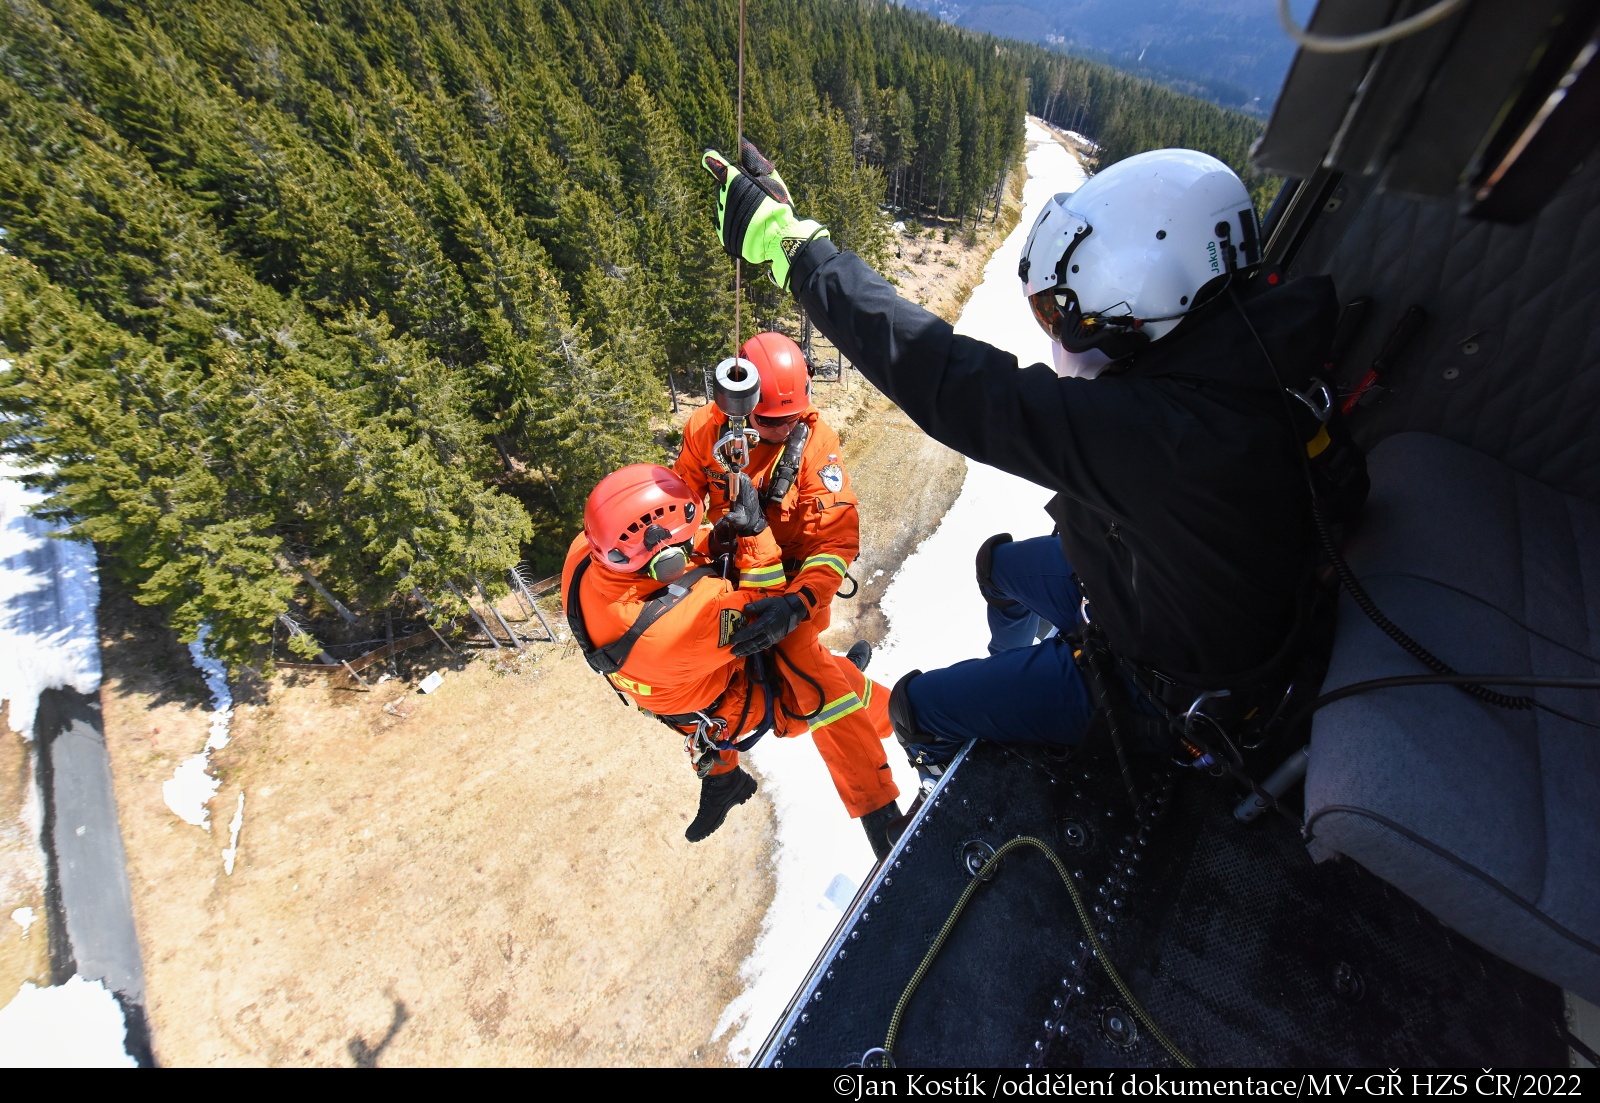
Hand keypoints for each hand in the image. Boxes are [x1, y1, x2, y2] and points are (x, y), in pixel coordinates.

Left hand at [701, 140, 828, 290]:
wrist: (779, 237)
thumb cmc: (778, 205)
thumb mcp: (772, 178)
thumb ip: (755, 161)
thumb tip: (744, 143)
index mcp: (736, 181)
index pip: (719, 167)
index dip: (713, 161)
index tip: (707, 156)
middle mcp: (725, 197)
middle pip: (722, 188)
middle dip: (732, 188)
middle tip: (751, 195)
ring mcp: (722, 216)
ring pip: (722, 205)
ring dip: (732, 205)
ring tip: (752, 212)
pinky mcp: (723, 233)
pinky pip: (722, 222)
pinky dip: (731, 220)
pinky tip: (745, 223)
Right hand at [714, 472, 767, 538]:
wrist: (752, 524)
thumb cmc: (744, 521)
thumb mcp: (737, 521)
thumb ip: (732, 518)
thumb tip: (726, 516)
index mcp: (747, 494)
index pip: (743, 479)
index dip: (734, 476)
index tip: (725, 479)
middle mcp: (750, 490)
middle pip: (741, 477)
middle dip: (731, 481)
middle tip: (726, 494)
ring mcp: (750, 491)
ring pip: (741, 481)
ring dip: (731, 486)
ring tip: (727, 497)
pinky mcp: (749, 493)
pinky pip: (741, 485)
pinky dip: (734, 488)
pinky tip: (730, 498)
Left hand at [729, 593, 808, 656]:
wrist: (793, 612)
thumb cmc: (779, 605)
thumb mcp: (768, 602)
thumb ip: (756, 606)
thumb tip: (745, 607)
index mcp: (766, 623)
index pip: (751, 632)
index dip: (741, 637)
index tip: (732, 641)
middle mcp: (768, 633)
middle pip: (753, 643)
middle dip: (742, 648)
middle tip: (732, 652)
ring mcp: (772, 638)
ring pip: (757, 647)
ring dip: (747, 651)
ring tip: (738, 654)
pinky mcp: (774, 641)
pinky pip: (762, 647)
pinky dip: (754, 650)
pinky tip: (748, 652)